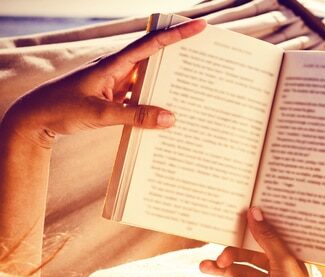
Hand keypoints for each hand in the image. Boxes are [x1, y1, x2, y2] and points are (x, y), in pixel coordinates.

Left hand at [0, 19, 205, 147]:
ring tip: (196, 87)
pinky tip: (169, 113)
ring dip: (169, 82)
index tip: (200, 26)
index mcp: (113, 64)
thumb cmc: (61, 109)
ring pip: (150, 79)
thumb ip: (135, 116)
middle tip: (207, 54)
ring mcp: (116, 83)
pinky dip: (155, 102)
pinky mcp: (114, 97)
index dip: (177, 35)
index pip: (151, 44)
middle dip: (181, 54)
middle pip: (155, 57)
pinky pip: (141, 97)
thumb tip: (171, 119)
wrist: (34, 119)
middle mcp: (117, 69)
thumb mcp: (99, 114)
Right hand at [200, 207, 324, 276]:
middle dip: (231, 254)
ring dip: (225, 270)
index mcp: (291, 255)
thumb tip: (254, 212)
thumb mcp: (282, 262)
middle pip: (250, 254)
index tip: (233, 221)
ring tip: (205, 268)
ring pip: (243, 271)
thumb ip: (267, 238)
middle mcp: (281, 268)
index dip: (252, 228)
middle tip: (217, 257)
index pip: (269, 236)